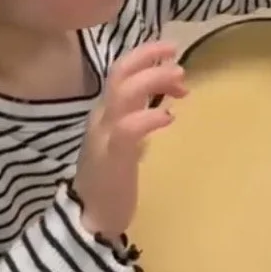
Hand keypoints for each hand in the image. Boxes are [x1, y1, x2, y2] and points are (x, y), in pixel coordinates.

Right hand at [74, 42, 186, 240]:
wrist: (89, 220)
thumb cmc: (111, 179)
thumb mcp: (126, 140)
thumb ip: (139, 117)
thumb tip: (166, 99)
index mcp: (105, 112)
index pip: (120, 70)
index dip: (145, 54)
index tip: (172, 51)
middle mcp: (101, 118)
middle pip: (119, 74)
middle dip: (148, 58)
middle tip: (178, 61)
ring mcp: (104, 137)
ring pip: (123, 95)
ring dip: (153, 81)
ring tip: (180, 83)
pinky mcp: (112, 159)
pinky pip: (128, 130)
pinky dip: (150, 117)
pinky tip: (169, 117)